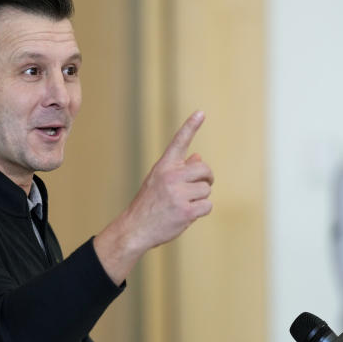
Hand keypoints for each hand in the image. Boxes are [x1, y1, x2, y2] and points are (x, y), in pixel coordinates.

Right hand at [94, 111, 213, 283]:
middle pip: (204, 169)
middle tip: (200, 186)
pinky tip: (187, 215)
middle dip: (206, 178)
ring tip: (184, 204)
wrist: (135, 229)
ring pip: (207, 189)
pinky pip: (207, 205)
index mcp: (163, 166)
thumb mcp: (158, 182)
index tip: (201, 113)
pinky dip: (201, 211)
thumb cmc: (149, 205)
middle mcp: (170, 176)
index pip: (179, 142)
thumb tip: (199, 156)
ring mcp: (178, 193)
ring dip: (201, 198)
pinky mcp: (186, 210)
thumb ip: (179, 169)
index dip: (191, 126)